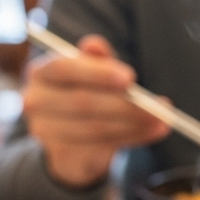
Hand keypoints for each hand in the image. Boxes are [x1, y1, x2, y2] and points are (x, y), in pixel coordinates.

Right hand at [23, 35, 170, 187]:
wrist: (68, 142)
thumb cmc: (83, 96)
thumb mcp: (92, 75)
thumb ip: (97, 61)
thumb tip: (95, 44)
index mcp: (41, 73)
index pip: (65, 68)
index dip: (98, 73)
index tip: (130, 78)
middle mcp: (36, 102)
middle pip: (83, 102)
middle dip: (127, 105)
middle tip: (161, 106)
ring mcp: (45, 132)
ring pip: (96, 128)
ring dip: (135, 125)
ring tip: (163, 121)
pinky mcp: (61, 156)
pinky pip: (102, 148)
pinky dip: (132, 138)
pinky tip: (152, 132)